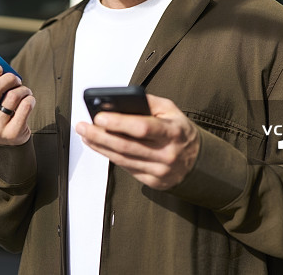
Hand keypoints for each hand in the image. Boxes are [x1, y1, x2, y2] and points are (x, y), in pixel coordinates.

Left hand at [75, 94, 198, 189]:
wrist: (200, 162)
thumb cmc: (180, 131)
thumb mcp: (171, 111)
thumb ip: (148, 103)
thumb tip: (119, 100)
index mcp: (172, 132)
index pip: (142, 127)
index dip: (118, 123)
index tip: (98, 117)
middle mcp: (167, 153)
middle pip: (126, 146)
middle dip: (99, 135)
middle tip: (82, 126)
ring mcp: (160, 170)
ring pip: (122, 159)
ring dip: (100, 147)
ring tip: (86, 135)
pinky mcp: (153, 182)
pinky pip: (127, 168)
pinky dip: (111, 156)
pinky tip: (100, 147)